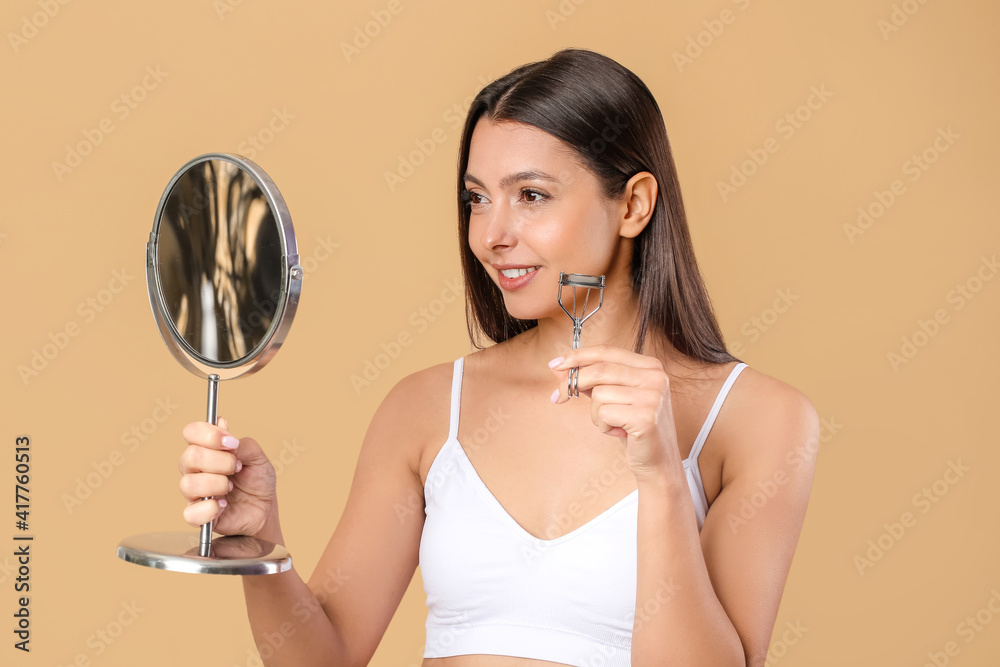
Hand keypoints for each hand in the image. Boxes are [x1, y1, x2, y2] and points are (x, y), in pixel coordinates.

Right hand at [178, 417, 276, 537]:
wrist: (265, 508)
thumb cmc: (257, 481)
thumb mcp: (258, 458)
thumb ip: (242, 444)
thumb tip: (224, 431)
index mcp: (206, 450)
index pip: (191, 432)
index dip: (209, 434)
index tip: (231, 443)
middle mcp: (195, 469)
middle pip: (190, 457)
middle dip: (220, 462)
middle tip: (237, 468)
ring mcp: (194, 493)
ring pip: (188, 484)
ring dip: (216, 484)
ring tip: (230, 488)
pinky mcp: (197, 516)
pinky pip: (190, 513)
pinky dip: (211, 508)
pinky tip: (223, 505)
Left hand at [548, 344, 680, 481]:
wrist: (658, 461)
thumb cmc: (633, 427)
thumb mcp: (611, 397)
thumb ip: (588, 380)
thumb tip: (557, 366)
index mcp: (650, 366)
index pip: (607, 351)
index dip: (578, 356)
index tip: (556, 364)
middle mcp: (655, 377)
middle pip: (599, 370)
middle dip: (572, 383)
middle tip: (559, 397)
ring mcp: (653, 397)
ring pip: (599, 394)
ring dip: (596, 414)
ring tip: (612, 423)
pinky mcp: (646, 417)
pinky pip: (604, 413)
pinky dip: (603, 426)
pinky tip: (619, 432)